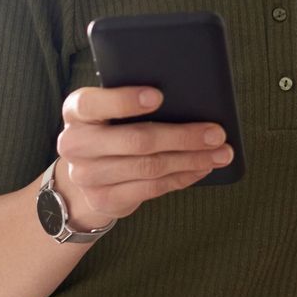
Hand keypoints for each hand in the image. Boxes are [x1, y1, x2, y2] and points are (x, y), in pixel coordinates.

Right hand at [53, 85, 233, 228]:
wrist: (84, 176)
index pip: (93, 103)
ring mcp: (87, 176)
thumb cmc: (109, 130)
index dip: (125, 100)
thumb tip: (191, 100)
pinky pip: (152, 188)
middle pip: (136, 140)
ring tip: (220, 153)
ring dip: (191, 160)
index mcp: (76, 112)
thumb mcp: (109, 112)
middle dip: (183, 136)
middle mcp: (75, 144)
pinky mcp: (104, 199)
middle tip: (217, 133)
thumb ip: (132, 103)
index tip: (159, 96)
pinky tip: (202, 168)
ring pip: (150, 167)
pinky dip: (183, 177)